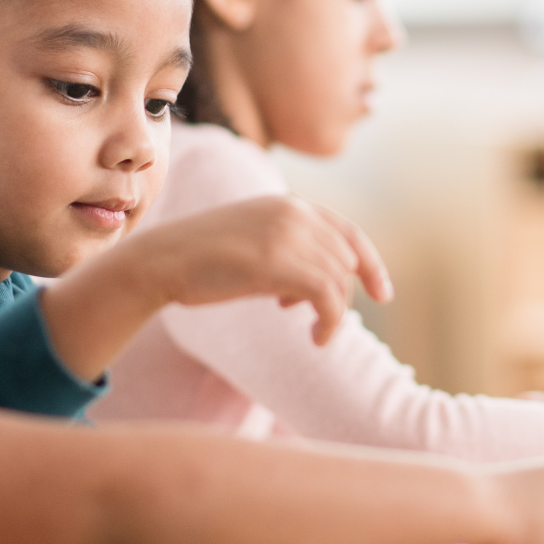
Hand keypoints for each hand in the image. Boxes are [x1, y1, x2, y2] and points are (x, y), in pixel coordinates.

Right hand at [44, 194, 394, 376]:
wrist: (161, 260)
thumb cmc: (200, 259)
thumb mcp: (252, 241)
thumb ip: (287, 251)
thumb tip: (315, 288)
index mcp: (288, 205)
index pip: (348, 231)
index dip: (370, 263)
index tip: (382, 292)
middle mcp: (294, 213)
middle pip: (346, 259)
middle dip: (344, 294)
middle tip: (321, 320)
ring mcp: (288, 235)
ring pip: (339, 281)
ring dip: (334, 313)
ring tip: (316, 333)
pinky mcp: (280, 263)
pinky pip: (328, 297)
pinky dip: (331, 322)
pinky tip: (317, 339)